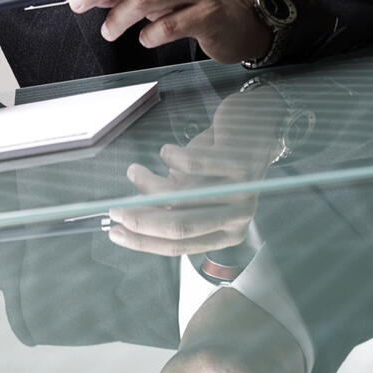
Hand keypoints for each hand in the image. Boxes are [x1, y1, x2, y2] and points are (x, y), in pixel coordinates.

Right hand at [107, 160, 259, 256]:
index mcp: (227, 234)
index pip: (180, 246)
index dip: (143, 241)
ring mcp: (242, 193)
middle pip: (180, 226)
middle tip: (115, 208)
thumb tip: (127, 215)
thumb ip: (169, 206)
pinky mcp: (241, 165)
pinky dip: (173, 157)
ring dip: (149, 184)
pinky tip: (166, 152)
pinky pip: (195, 164)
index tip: (115, 232)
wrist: (257, 126)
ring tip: (134, 170)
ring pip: (183, 196)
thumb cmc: (220, 162)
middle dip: (140, 219)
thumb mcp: (194, 192)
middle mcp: (238, 219)